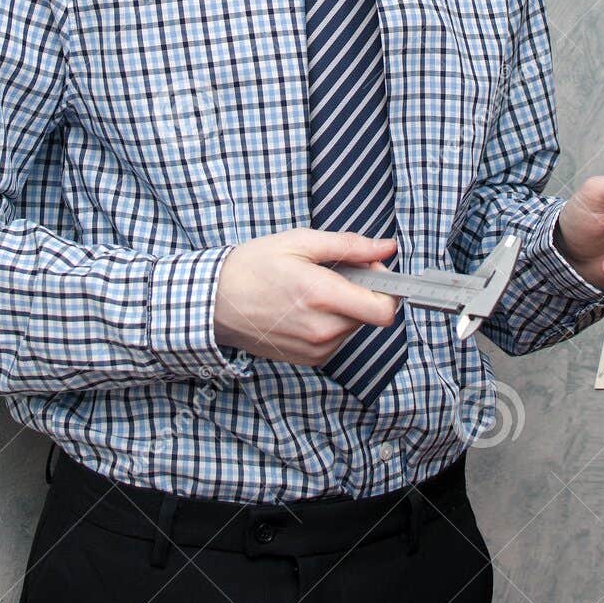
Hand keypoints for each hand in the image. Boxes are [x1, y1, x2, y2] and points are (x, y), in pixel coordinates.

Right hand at [213, 228, 400, 366]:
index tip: (375, 272)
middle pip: (372, 315)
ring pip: (356, 327)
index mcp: (321, 295)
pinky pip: (338, 339)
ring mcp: (316, 349)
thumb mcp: (300, 242)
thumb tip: (386, 247)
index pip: (384, 309)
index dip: (388, 287)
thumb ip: (349, 246)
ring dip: (347, 308)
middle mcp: (322, 329)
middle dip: (364, 292)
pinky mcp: (310, 360)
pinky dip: (332, 323)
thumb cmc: (253, 267)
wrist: (215, 302)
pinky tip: (306, 308)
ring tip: (314, 291)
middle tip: (335, 273)